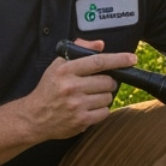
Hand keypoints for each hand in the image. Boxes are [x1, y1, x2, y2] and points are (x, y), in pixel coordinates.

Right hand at [22, 38, 137, 139]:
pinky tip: (89, 108)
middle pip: (107, 81)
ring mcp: (76, 105)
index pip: (98, 61)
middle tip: (101, 84)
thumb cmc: (49, 89)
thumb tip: (100, 45)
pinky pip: (104, 112)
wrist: (34, 117)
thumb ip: (79, 50)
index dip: (118, 59)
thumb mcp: (58, 65)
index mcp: (66, 70)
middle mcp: (71, 87)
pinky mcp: (81, 121)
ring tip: (91, 97)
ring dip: (104, 96)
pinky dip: (101, 110)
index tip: (131, 58)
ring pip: (108, 97)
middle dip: (109, 82)